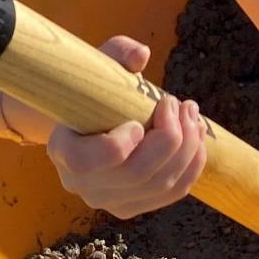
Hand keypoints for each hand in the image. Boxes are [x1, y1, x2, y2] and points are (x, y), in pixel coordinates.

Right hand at [6, 34, 208, 220]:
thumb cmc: (94, 91)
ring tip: (191, 113)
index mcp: (63, 151)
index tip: (137, 121)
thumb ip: (116, 52)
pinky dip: (193, 163)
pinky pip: (173, 192)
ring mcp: (110, 202)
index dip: (116, 146)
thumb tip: (141, 55)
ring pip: (161, 184)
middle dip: (169, 137)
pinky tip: (195, 134)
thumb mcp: (98, 65)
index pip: (84, 162)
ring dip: (188, 147)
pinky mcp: (136, 206)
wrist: (91, 123)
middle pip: (135, 174)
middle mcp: (83, 185)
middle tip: (177, 103)